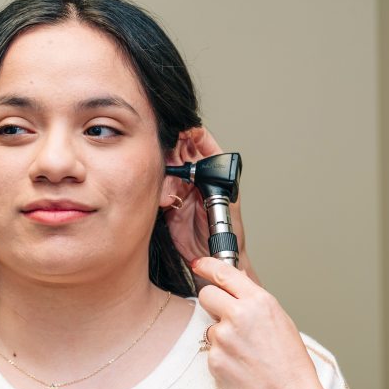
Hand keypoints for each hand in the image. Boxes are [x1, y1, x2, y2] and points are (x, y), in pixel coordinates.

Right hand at [164, 129, 257, 283]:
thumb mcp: (227, 205)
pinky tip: (167, 202)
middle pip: (179, 152)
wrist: (212, 257)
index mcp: (214, 171)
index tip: (183, 131)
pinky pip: (159, 189)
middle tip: (170, 161)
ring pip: (167, 170)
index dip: (192, 133)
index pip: (201, 142)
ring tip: (172, 197)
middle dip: (173, 154)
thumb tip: (203, 165)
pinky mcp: (169, 202)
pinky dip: (160, 194)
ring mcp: (181, 188)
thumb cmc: (229, 232)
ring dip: (167, 180)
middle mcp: (196, 176)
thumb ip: (214, 184)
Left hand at [192, 257, 326, 388]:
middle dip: (212, 303)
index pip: (224, 273)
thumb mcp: (280, 321)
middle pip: (206, 295)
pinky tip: (240, 366)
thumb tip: (239, 281)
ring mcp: (223, 338)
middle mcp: (238, 315)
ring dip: (221, 337)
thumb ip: (256, 300)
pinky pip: (211, 351)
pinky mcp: (214, 360)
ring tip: (245, 353)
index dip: (207, 265)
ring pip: (210, 327)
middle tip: (226, 317)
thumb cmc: (291, 363)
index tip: (198, 264)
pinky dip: (222, 357)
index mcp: (259, 302)